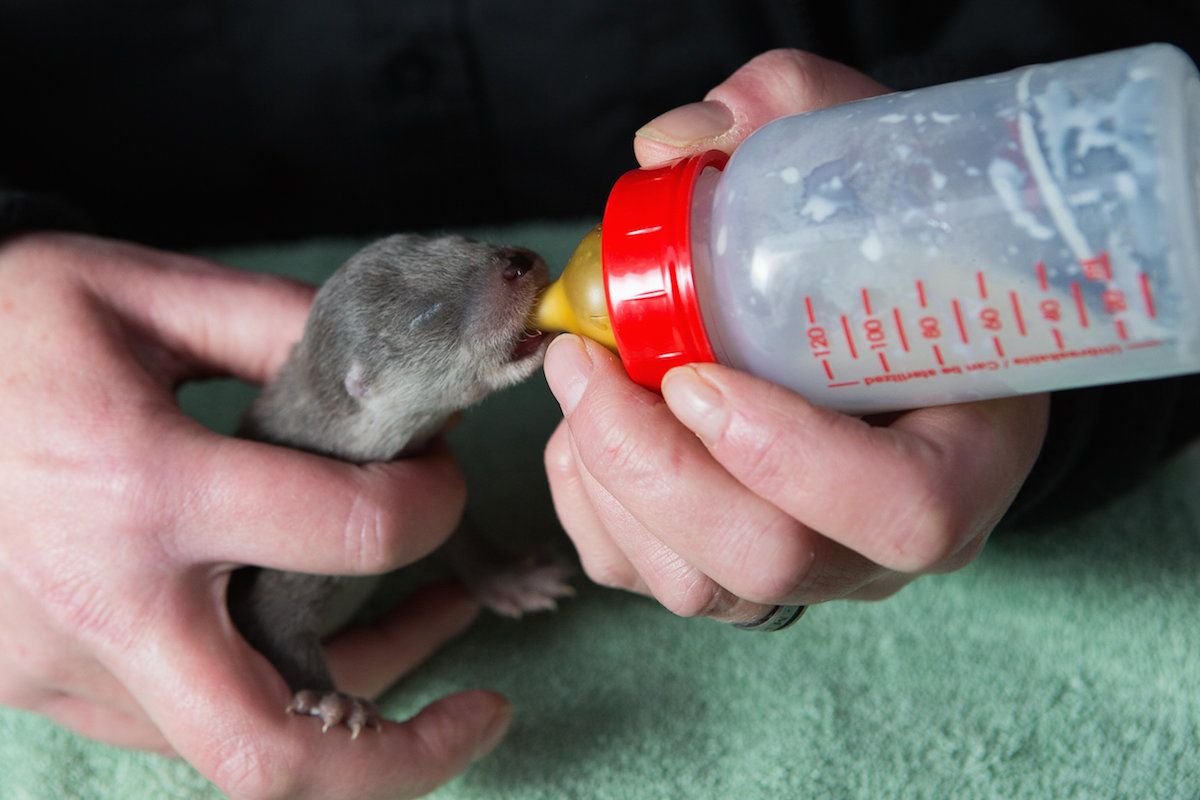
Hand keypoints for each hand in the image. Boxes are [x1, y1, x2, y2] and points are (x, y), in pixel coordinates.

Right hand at [0, 233, 509, 798]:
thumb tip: (401, 373)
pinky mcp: (46, 684)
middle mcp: (104, 603)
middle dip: (406, 755)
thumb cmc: (4, 331)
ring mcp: (66, 664)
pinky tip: (320, 639)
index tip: (441, 476)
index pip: (344, 530)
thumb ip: (279, 327)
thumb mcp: (140, 294)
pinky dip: (272, 693)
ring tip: (430, 631)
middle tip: (486, 711)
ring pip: (239, 745)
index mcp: (140, 487)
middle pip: (271, 749)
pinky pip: (184, 720)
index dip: (432, 504)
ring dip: (356, 711)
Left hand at [543, 51, 1049, 620]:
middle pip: (771, 562)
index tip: (694, 373)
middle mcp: (882, 540)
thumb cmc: (889, 253)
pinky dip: (584, 501)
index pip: (903, 509)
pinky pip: (638, 575)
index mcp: (965, 457)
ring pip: (692, 584)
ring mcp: (806, 570)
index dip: (789, 456)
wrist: (884, 326)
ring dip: (606, 477)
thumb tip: (670, 144)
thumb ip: (791, 117)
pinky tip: (584, 427)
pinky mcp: (731, 577)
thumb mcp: (871, 170)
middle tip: (588, 362)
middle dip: (651, 465)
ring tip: (582, 379)